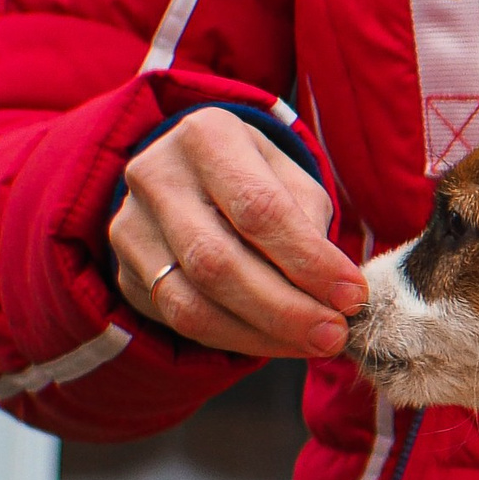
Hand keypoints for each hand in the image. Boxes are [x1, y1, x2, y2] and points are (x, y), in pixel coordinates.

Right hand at [110, 108, 364, 355]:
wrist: (193, 182)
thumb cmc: (259, 181)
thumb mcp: (293, 183)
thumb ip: (311, 227)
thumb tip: (336, 292)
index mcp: (207, 136)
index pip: (258, 208)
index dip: (308, 260)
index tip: (353, 296)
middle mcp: (157, 174)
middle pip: (217, 261)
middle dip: (285, 308)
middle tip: (334, 334)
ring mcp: (130, 224)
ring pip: (192, 302)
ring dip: (262, 333)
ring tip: (313, 343)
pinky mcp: (125, 270)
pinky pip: (180, 319)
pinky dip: (236, 339)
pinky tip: (276, 341)